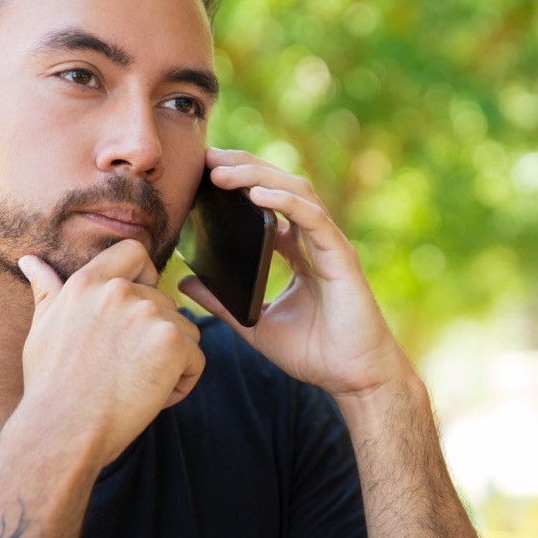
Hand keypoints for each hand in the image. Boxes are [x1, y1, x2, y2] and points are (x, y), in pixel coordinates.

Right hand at [18, 240, 204, 462]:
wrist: (61, 429)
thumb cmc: (50, 386)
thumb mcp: (43, 329)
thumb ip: (47, 290)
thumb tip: (30, 261)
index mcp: (87, 282)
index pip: (134, 251)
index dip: (146, 275)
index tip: (138, 307)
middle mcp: (119, 290)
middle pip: (165, 302)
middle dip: (155, 337)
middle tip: (123, 372)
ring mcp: (148, 313)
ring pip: (185, 332)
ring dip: (170, 362)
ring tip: (134, 387)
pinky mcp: (172, 341)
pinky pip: (196, 361)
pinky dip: (181, 384)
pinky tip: (150, 399)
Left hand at [177, 149, 411, 398]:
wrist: (353, 379)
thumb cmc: (314, 354)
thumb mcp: (255, 324)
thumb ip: (222, 303)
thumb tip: (184, 284)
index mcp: (298, 252)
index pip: (269, 203)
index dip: (241, 182)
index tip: (204, 173)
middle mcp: (314, 241)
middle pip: (280, 186)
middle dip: (244, 166)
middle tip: (207, 158)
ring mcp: (329, 244)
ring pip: (296, 192)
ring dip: (258, 176)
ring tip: (222, 172)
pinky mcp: (340, 256)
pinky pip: (312, 218)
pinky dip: (286, 202)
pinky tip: (258, 194)